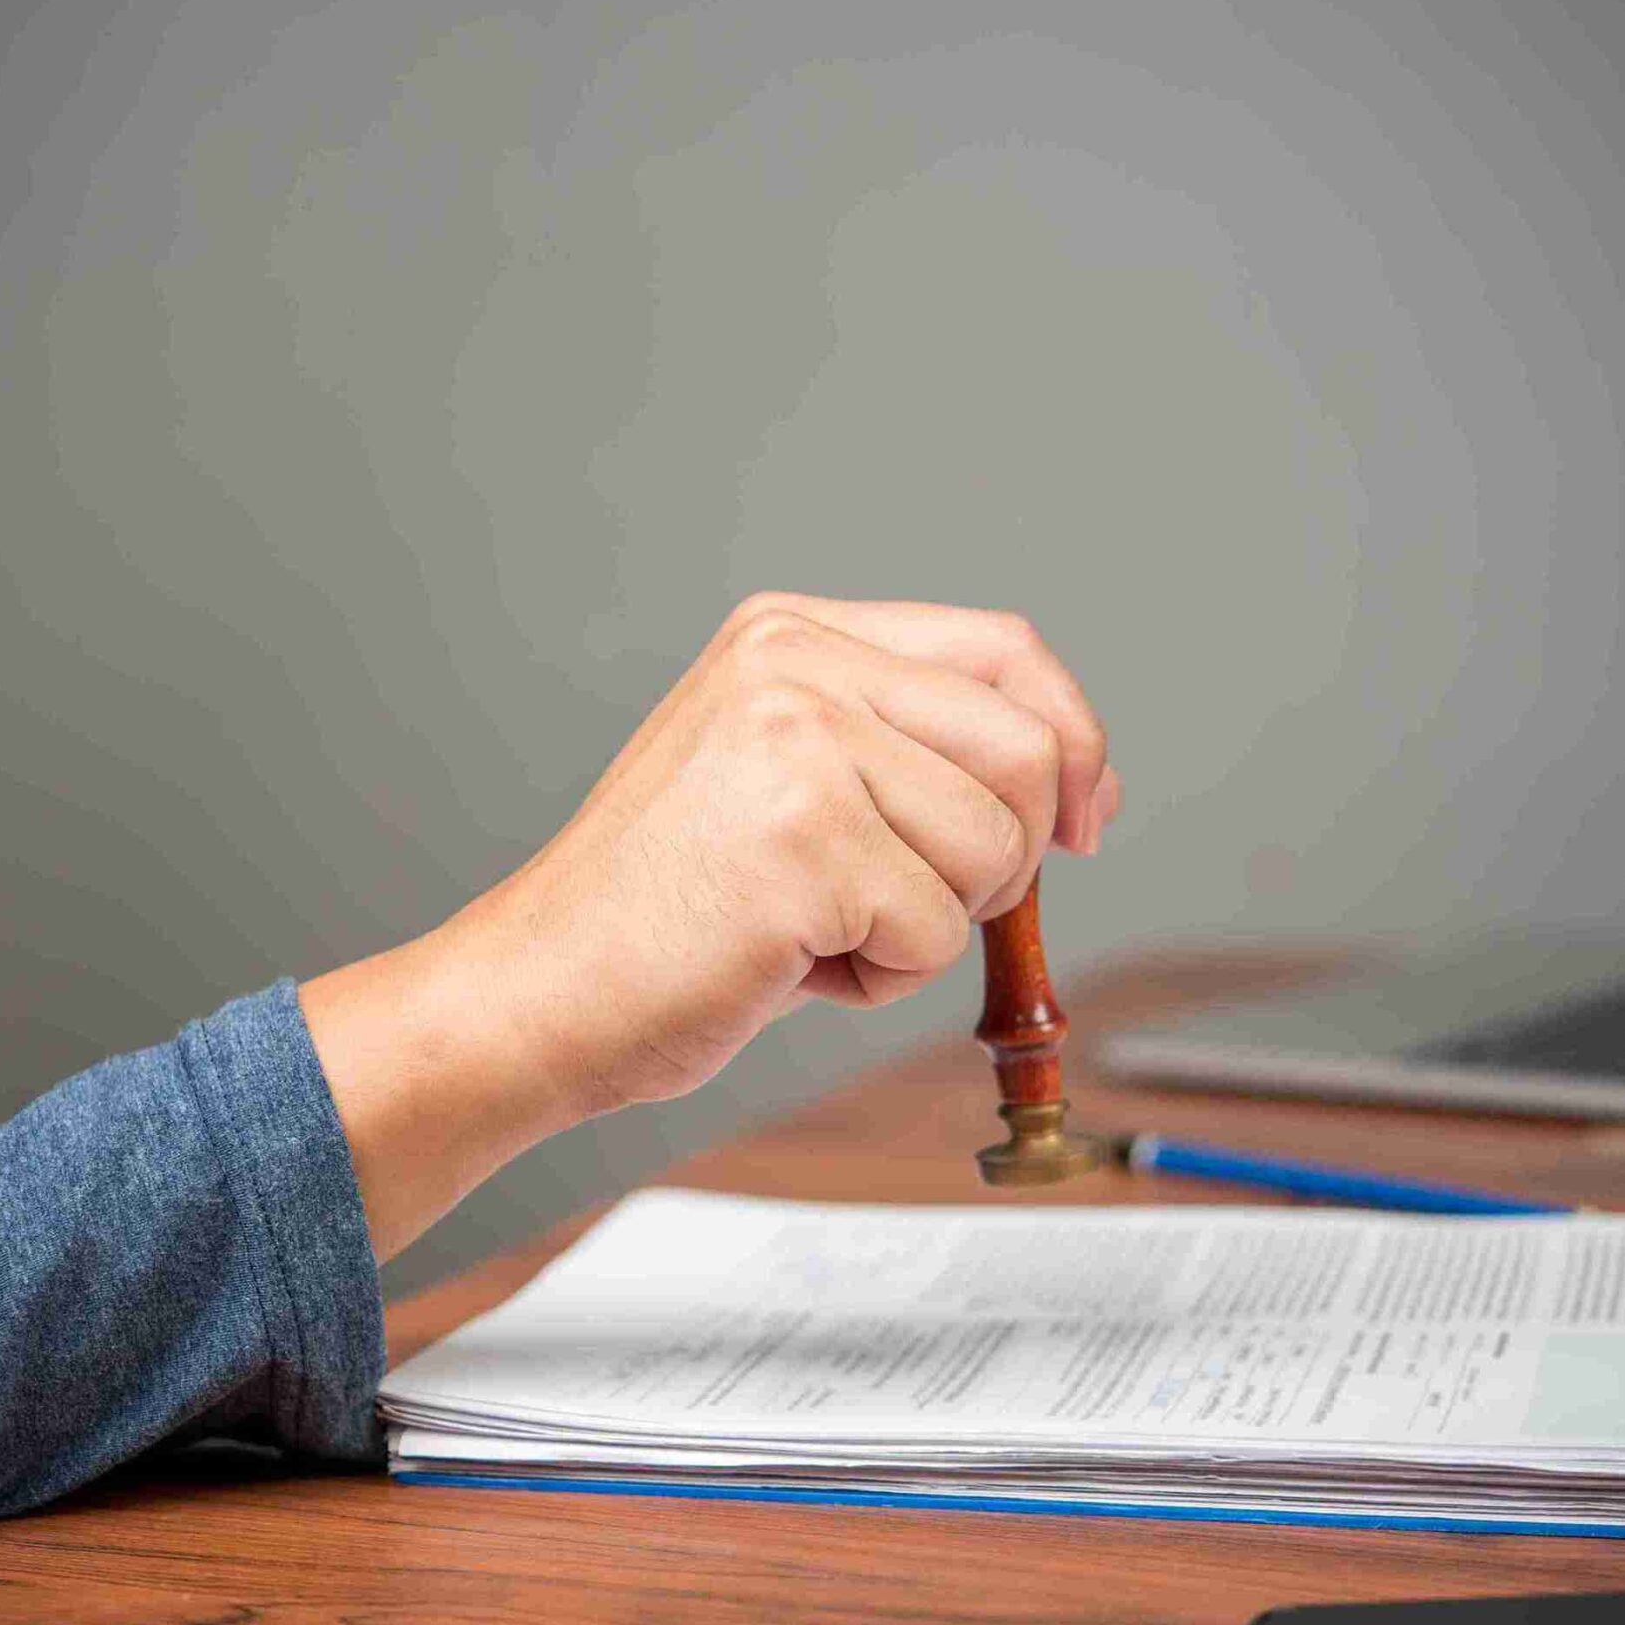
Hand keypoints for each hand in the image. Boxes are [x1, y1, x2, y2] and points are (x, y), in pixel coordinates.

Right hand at [299, 594, 1117, 1256]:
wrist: (538, 991)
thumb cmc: (660, 913)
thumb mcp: (782, 780)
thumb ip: (905, 753)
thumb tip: (1074, 790)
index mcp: (789, 633)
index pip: (1004, 651)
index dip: (1072, 740)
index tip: (1085, 820)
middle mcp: (796, 663)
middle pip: (1027, 749)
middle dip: (1005, 856)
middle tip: (904, 906)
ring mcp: (800, 743)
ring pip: (995, 849)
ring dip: (926, 925)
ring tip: (814, 929)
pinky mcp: (805, 839)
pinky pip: (936, 933)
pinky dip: (879, 976)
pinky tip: (786, 962)